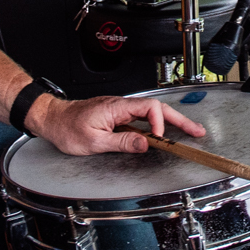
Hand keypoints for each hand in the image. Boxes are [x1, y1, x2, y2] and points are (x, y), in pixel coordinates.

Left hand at [28, 93, 208, 155]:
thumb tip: (145, 144)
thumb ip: (122, 142)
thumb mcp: (94, 141)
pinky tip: (165, 133)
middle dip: (180, 120)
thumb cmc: (67, 128)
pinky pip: (143, 118)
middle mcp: (121, 105)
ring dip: (171, 122)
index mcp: (117, 107)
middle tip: (197, 131)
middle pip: (158, 108)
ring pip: (152, 113)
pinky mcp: (118, 116)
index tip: (158, 139)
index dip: (159, 123)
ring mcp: (120, 110)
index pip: (150, 108)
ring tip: (189, 132)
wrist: (52, 119)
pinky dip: (158, 124)